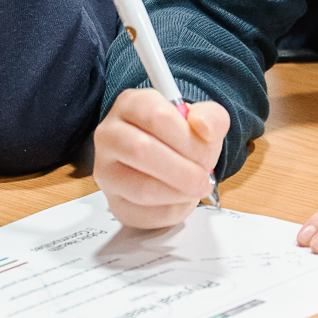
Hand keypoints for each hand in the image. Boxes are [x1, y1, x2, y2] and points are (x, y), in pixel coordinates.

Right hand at [94, 88, 230, 229]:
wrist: (170, 166)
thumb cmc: (180, 140)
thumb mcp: (202, 121)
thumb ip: (211, 117)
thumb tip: (202, 126)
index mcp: (131, 104)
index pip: (156, 116)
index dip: (188, 138)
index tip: (205, 150)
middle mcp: (110, 134)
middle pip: (141, 151)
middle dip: (184, 170)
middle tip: (204, 177)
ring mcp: (106, 170)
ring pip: (142, 188)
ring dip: (180, 192)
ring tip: (195, 188)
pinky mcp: (113, 201)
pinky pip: (144, 213)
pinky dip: (172, 210)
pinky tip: (179, 199)